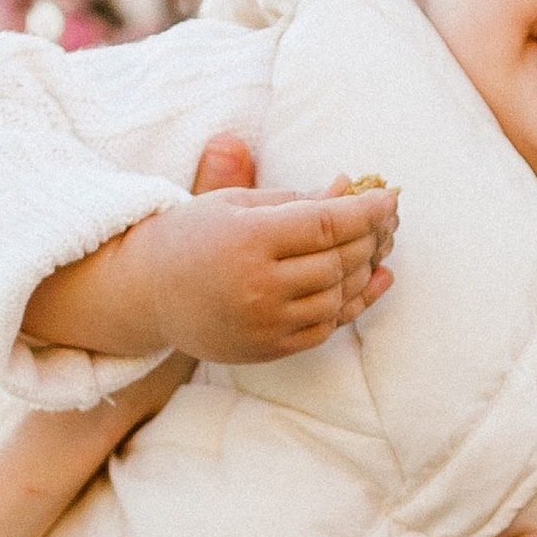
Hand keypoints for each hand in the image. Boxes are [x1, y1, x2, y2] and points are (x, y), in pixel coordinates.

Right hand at [26, 136, 397, 365]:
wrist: (146, 293)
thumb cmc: (193, 235)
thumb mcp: (235, 203)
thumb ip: (295, 198)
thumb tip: (350, 188)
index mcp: (247, 239)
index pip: (327, 224)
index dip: (366, 210)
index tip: (390, 197)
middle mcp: (257, 284)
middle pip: (338, 261)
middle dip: (370, 238)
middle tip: (387, 220)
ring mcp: (263, 322)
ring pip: (337, 296)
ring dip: (364, 270)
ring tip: (377, 246)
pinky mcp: (268, 348)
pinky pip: (325, 326)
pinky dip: (350, 303)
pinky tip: (368, 281)